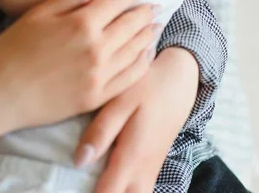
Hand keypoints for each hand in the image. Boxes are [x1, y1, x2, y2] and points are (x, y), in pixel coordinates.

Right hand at [0, 0, 161, 140]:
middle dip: (146, 11)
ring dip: (149, 34)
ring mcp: (99, 75)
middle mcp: (97, 49)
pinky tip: (146, 54)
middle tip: (154, 5)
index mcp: (81, 23)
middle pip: (132, 24)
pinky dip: (143, 62)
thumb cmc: (12, 50)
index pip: (118, 1)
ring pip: (136, 50)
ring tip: (155, 24)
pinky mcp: (97, 97)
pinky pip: (131, 78)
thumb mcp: (38, 14)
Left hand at [75, 48, 198, 192]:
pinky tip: (112, 185)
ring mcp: (152, 169)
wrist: (179, 78)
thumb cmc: (146, 87)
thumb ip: (100, 132)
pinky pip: (140, 189)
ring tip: (93, 188)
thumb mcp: (120, 102)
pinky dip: (126, 191)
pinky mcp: (153, 164)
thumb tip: (79, 162)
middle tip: (79, 191)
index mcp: (133, 156)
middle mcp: (145, 169)